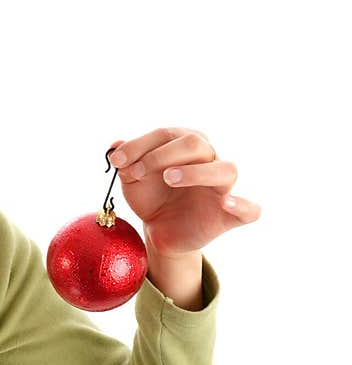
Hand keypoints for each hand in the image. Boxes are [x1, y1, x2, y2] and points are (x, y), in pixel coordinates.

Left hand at [107, 127, 260, 256]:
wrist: (160, 231)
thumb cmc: (152, 197)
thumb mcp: (133, 180)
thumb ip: (126, 161)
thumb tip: (115, 146)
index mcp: (186, 146)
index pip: (166, 134)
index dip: (139, 145)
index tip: (116, 161)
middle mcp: (209, 160)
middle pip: (195, 143)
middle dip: (160, 155)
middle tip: (137, 173)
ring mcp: (222, 188)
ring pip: (225, 170)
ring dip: (196, 172)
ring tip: (169, 178)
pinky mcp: (229, 216)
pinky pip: (250, 210)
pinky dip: (243, 206)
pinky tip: (227, 203)